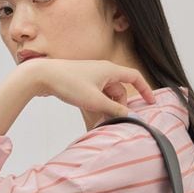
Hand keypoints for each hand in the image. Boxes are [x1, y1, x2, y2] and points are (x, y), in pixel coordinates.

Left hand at [26, 58, 155, 116]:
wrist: (42, 76)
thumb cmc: (68, 83)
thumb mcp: (95, 101)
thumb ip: (114, 110)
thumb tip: (130, 116)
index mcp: (110, 70)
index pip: (135, 77)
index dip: (145, 89)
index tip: (151, 103)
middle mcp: (103, 71)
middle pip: (120, 91)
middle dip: (119, 107)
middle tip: (112, 121)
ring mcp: (92, 77)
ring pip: (107, 95)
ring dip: (107, 109)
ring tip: (99, 122)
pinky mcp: (82, 83)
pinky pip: (97, 96)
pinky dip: (97, 106)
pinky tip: (91, 117)